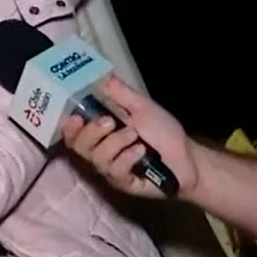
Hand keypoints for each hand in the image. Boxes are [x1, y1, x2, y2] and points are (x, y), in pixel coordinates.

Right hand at [60, 75, 198, 198]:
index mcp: (101, 132)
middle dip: (91, 132)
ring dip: (115, 143)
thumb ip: (119, 93)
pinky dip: (127, 157)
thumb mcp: (141, 107)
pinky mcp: (123, 183)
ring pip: (97, 158)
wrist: (188, 158)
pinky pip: (114, 171)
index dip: (68, 126)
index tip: (76, 116)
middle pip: (78, 146)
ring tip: (135, 136)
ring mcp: (111, 169)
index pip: (73, 132)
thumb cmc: (163, 132)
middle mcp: (101, 151)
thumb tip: (101, 74)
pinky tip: (141, 152)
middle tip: (110, 121)